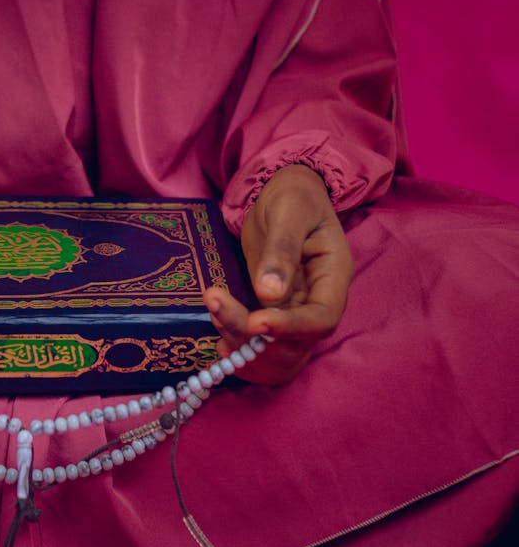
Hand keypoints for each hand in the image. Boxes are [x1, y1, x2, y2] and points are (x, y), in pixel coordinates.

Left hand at [205, 164, 352, 383]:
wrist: (283, 195)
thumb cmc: (293, 197)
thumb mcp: (288, 212)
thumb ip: (281, 251)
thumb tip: (269, 294)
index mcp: (333, 277)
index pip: (321, 319)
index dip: (290, 328)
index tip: (254, 323)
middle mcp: (317, 302)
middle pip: (296, 343)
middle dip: (255, 337)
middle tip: (217, 306)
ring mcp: (295, 312)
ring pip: (275, 351)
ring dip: (241, 344)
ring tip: (213, 308)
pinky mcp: (273, 313)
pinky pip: (260, 344)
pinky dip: (238, 347)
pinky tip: (216, 336)